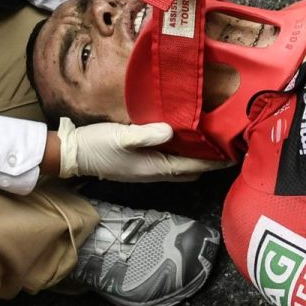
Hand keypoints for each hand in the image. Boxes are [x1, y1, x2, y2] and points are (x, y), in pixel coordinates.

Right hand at [55, 118, 230, 181]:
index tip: (233, 155)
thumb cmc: (97, 145)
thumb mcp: (122, 136)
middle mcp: (154, 174)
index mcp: (155, 168)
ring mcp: (147, 172)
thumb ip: (148, 134)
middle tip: (224, 146)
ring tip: (208, 143)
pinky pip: (168, 164)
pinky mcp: (140, 166)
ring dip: (195, 159)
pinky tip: (181, 141)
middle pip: (190, 171)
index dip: (213, 162)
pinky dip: (181, 156)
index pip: (193, 166)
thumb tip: (171, 131)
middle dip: (209, 162)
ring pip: (180, 169)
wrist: (72, 155)